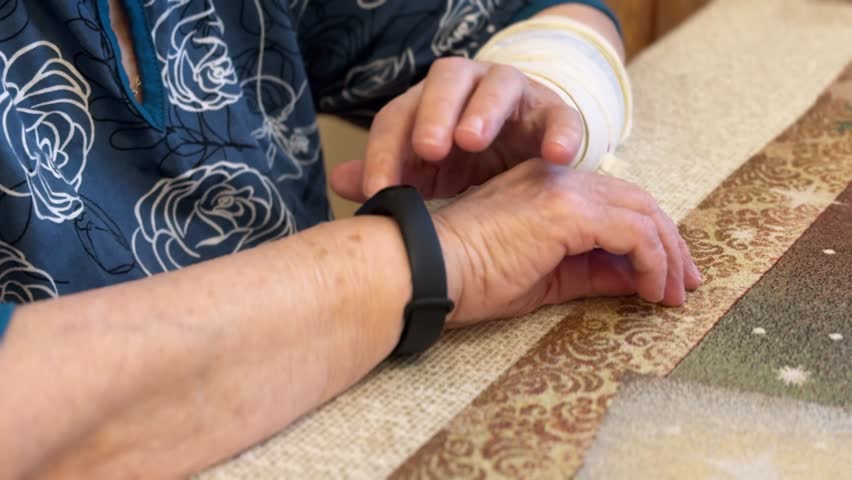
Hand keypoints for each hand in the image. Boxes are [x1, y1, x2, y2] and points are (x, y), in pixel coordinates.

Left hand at [330, 57, 582, 201]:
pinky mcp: (554, 111)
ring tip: (473, 140)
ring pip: (498, 86)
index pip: (398, 118)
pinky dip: (560, 132)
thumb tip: (340, 181)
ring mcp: (512, 93)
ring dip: (484, 111)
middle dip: (433, 114)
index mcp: (427, 105)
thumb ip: (393, 173)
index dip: (384, 151)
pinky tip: (558, 157)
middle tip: (427, 148)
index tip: (379, 189)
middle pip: (444, 84)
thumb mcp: (429, 171)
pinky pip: (561, 116)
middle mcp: (467, 88)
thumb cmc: (468, 161)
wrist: (525, 147)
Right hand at [433, 159, 701, 325]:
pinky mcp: (565, 210)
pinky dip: (651, 260)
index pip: (615, 203)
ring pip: (642, 212)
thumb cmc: (470, 278)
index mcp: (548, 189)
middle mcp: (559, 179)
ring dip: (666, 255)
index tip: (663, 276)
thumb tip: (633, 281)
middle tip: (685, 283)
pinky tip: (652, 289)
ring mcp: (562, 190)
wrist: (426, 270)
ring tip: (672, 294)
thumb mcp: (544, 279)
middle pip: (638, 202)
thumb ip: (590, 272)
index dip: (648, 238)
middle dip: (670, 244)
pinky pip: (631, 230)